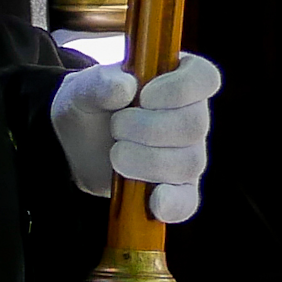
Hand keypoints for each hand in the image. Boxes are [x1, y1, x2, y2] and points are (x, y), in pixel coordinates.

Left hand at [49, 51, 223, 221]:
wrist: (77, 148)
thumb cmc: (89, 108)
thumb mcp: (81, 90)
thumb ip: (98, 83)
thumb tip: (125, 87)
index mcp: (177, 80)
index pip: (204, 77)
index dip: (180, 88)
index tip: (146, 96)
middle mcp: (192, 117)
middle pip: (194, 124)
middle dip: (148, 128)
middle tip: (116, 126)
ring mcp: (188, 155)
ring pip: (188, 162)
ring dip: (146, 161)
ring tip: (116, 155)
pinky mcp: (176, 190)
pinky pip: (187, 201)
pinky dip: (172, 203)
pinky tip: (154, 201)